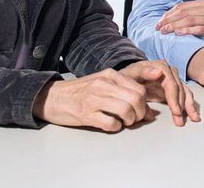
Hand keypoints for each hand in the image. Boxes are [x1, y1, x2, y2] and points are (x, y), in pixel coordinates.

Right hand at [32, 68, 150, 131]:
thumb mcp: (103, 84)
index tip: (143, 112)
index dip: (146, 104)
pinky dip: (116, 127)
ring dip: (130, 120)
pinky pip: (110, 123)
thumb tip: (149, 111)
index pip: (139, 88)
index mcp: (110, 75)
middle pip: (136, 99)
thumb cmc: (81, 92)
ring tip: (125, 122)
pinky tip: (112, 126)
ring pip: (126, 109)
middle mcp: (103, 84)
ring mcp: (94, 99)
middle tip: (135, 119)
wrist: (53, 96)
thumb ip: (125, 93)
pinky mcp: (85, 114)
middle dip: (140, 113)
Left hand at [120, 60, 200, 125]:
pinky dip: (189, 105)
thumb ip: (144, 72)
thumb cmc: (127, 77)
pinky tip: (193, 115)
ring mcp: (172, 79)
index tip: (175, 110)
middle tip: (179, 119)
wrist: (126, 78)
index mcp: (159, 67)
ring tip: (192, 119)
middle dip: (180, 105)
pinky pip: (184, 95)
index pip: (171, 82)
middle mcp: (168, 72)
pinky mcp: (173, 88)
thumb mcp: (131, 73)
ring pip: (184, 92)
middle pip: (179, 88)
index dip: (174, 97)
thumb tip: (159, 72)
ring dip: (188, 106)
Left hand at [156, 0, 203, 48]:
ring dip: (174, 26)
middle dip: (168, 20)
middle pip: (183, 13)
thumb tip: (172, 18)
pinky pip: (199, 29)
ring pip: (189, 20)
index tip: (159, 22)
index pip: (182, 7)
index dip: (169, 14)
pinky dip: (187, 30)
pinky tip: (178, 33)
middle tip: (158, 28)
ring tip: (165, 31)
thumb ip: (193, 14)